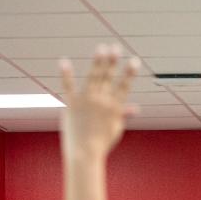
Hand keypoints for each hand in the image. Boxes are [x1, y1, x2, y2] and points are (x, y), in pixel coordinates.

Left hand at [60, 44, 137, 166]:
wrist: (85, 152)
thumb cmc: (102, 141)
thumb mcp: (115, 127)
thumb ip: (123, 114)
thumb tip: (135, 108)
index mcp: (115, 107)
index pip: (124, 86)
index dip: (130, 73)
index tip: (134, 61)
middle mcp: (102, 101)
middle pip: (109, 77)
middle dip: (112, 61)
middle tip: (115, 47)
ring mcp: (86, 101)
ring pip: (93, 77)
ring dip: (98, 62)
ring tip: (101, 48)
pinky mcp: (72, 104)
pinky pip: (68, 86)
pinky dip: (66, 73)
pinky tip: (64, 61)